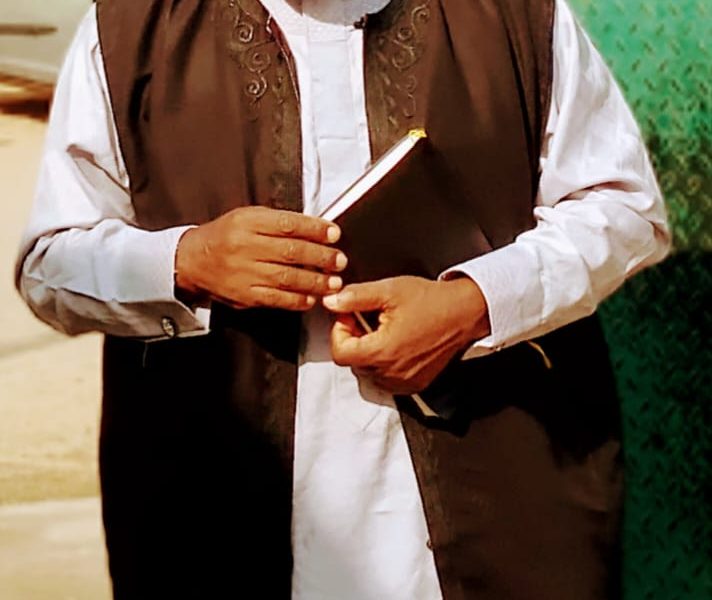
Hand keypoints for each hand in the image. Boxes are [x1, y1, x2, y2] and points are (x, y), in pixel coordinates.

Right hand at [175, 206, 346, 310]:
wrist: (192, 260)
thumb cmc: (225, 236)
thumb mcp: (247, 217)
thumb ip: (278, 222)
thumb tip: (317, 230)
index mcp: (247, 222)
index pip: (288, 224)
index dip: (315, 229)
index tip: (334, 233)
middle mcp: (245, 246)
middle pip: (291, 252)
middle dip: (321, 257)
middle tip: (340, 261)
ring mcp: (244, 273)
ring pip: (286, 278)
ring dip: (315, 282)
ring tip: (334, 282)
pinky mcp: (244, 295)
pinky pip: (276, 299)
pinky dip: (297, 300)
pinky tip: (311, 298)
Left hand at [323, 276, 489, 393]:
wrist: (465, 312)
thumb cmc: (432, 301)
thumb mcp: (389, 291)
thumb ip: (355, 297)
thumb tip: (331, 302)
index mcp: (382, 351)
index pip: (339, 353)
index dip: (339, 332)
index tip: (350, 317)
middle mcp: (392, 372)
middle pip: (353, 362)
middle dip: (354, 340)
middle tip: (368, 319)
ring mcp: (404, 381)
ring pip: (369, 372)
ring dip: (369, 353)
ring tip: (385, 331)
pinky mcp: (415, 384)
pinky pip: (387, 379)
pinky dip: (385, 364)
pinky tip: (397, 344)